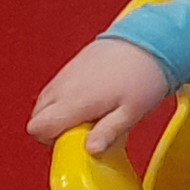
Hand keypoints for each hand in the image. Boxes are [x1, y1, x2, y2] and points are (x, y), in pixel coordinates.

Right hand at [27, 37, 175, 151]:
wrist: (152, 39)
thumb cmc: (145, 76)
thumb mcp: (132, 113)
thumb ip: (108, 132)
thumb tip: (90, 150)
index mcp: (75, 101)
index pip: (38, 128)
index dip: (52, 140)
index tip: (75, 141)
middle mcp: (64, 86)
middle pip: (37, 117)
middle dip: (54, 128)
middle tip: (85, 129)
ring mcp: (65, 74)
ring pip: (44, 103)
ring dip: (58, 113)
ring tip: (92, 113)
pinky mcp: (71, 66)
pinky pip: (55, 89)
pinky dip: (64, 99)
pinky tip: (92, 98)